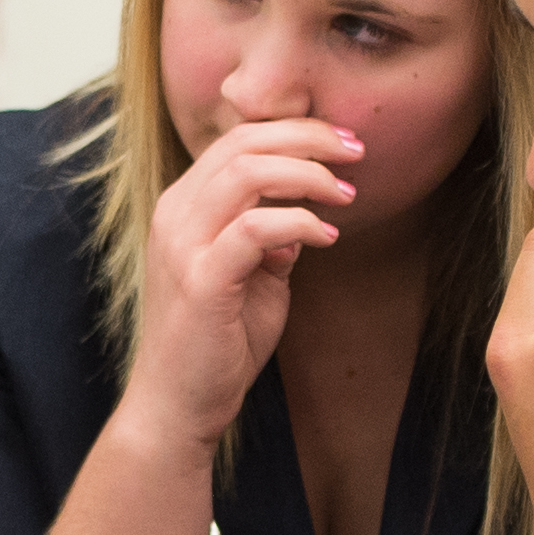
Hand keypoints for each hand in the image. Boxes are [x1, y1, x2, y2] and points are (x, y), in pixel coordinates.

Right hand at [120, 118, 360, 448]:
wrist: (178, 403)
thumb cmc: (217, 342)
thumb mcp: (252, 278)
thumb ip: (271, 239)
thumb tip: (303, 212)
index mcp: (183, 207)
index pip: (237, 139)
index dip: (295, 131)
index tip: (343, 144)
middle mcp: (175, 215)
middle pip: (244, 143)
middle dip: (310, 138)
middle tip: (358, 153)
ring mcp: (182, 245)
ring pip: (248, 172)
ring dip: (308, 174)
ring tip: (347, 195)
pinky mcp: (200, 280)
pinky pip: (256, 228)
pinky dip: (299, 223)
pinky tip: (328, 237)